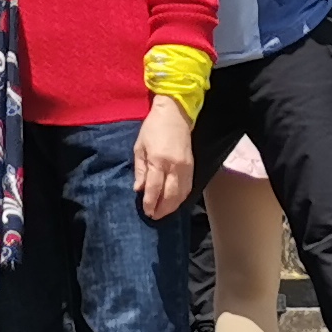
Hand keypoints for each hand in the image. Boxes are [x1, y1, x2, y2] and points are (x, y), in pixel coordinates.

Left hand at [134, 94, 196, 220]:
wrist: (175, 114)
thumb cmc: (153, 128)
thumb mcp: (139, 147)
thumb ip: (140, 169)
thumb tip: (138, 189)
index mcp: (158, 160)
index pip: (154, 188)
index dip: (150, 202)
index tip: (146, 212)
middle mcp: (174, 166)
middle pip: (170, 195)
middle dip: (162, 209)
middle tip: (154, 216)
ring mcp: (186, 167)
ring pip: (181, 194)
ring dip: (173, 206)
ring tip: (163, 212)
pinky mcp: (193, 166)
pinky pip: (188, 188)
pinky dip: (181, 198)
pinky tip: (175, 202)